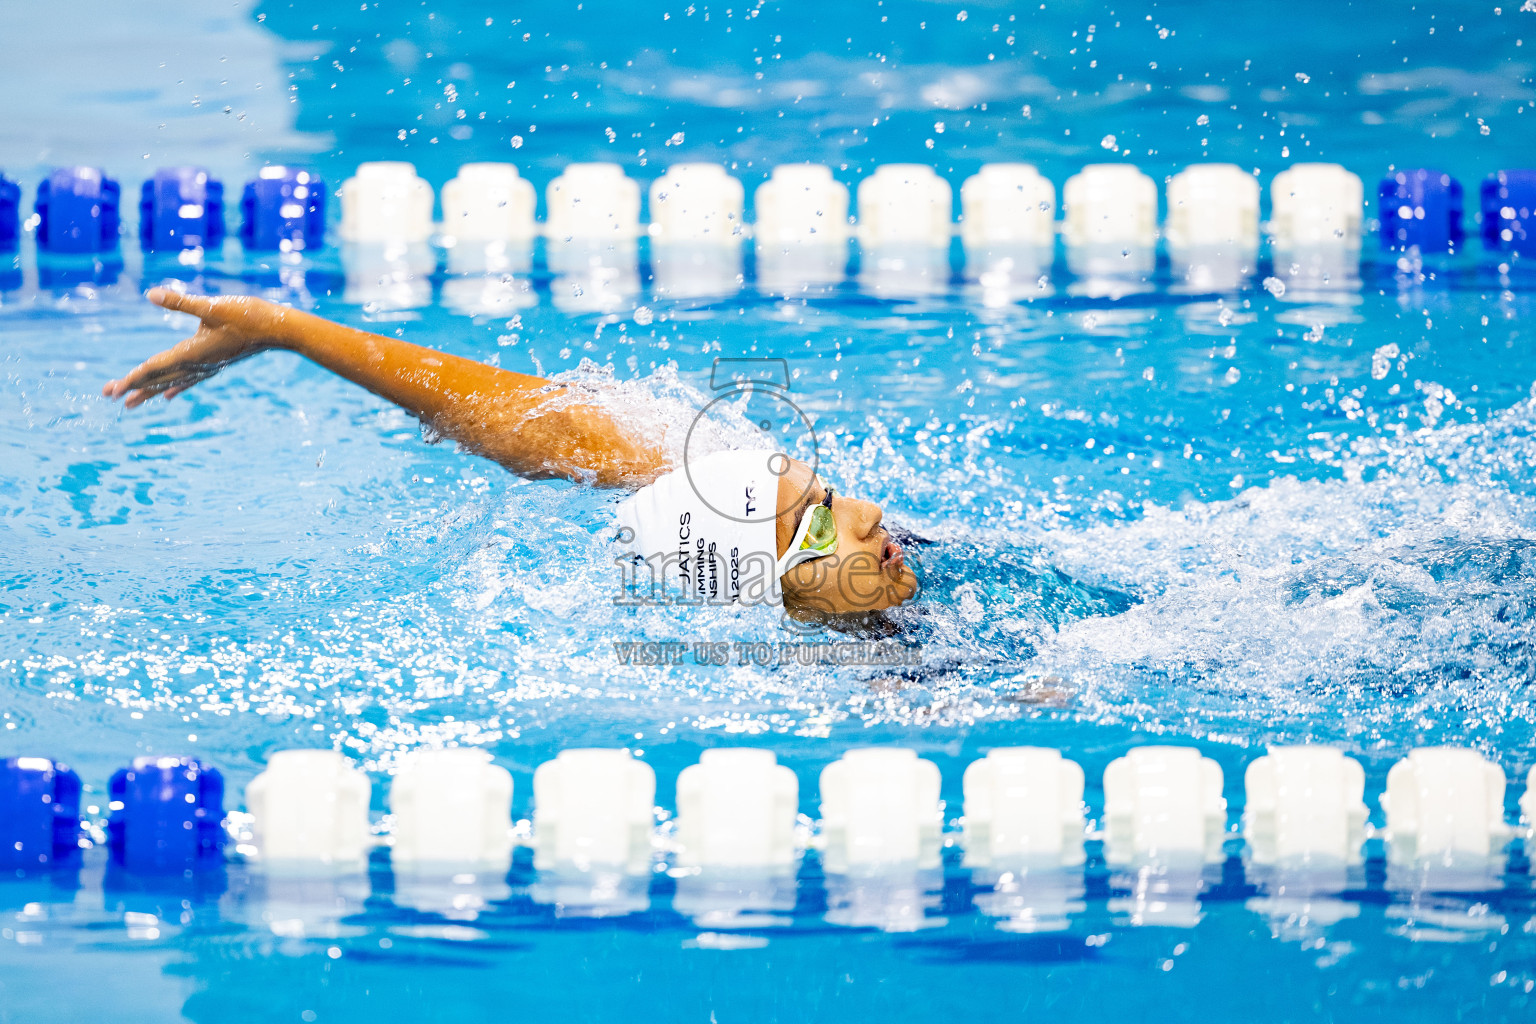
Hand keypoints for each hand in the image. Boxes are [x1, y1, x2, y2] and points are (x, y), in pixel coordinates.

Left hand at [103, 289, 286, 407]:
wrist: (279, 330)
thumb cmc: (248, 316)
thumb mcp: (212, 306)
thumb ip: (180, 302)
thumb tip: (150, 294)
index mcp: (192, 352)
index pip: (154, 368)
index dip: (132, 378)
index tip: (113, 390)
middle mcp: (196, 364)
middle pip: (158, 378)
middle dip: (133, 387)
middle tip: (109, 395)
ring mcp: (206, 367)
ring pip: (171, 382)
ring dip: (149, 391)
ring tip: (130, 404)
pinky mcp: (215, 364)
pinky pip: (189, 381)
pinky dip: (175, 388)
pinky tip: (167, 396)